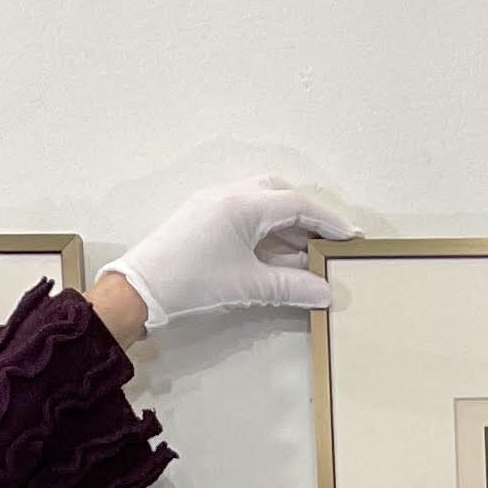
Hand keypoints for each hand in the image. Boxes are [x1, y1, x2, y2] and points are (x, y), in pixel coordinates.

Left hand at [104, 178, 353, 332]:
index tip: (348, 237)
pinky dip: (264, 233)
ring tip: (304, 256)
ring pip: (261, 206)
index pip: (297, 204)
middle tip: (325, 244)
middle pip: (280, 196)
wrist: (140, 288)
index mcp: (243, 204)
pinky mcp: (202, 219)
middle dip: (307, 219)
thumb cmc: (190, 281)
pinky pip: (243, 216)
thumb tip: (324, 292)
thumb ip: (291, 286)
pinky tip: (273, 256)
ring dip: (285, 228)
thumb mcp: (248, 285)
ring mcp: (213, 205)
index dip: (327, 221)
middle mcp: (229, 195)